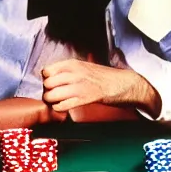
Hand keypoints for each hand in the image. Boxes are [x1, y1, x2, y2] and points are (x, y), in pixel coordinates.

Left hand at [42, 59, 161, 116]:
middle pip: (47, 84)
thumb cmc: (104, 76)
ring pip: (52, 95)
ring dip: (52, 101)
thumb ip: (69, 70)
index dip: (47, 79)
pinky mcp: (84, 99)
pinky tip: (64, 107)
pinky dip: (60, 108)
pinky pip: (62, 105)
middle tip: (53, 94)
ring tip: (57, 101)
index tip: (52, 83)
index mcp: (73, 63)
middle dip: (48, 91)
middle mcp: (74, 73)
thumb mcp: (85, 66)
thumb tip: (52, 77)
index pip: (47, 71)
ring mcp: (79, 86)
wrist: (123, 83)